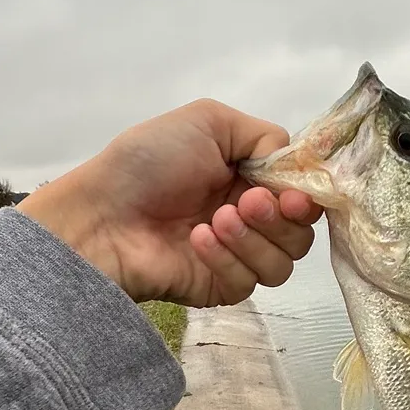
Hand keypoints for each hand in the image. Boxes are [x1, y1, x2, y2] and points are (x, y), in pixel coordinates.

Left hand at [18, 100, 321, 305]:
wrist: (103, 215)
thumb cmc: (149, 162)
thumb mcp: (209, 122)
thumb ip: (264, 136)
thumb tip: (293, 165)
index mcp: (250, 177)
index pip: (302, 195)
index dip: (306, 196)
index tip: (291, 194)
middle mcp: (250, 218)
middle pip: (302, 233)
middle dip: (280, 218)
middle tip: (245, 203)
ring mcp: (238, 256)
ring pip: (284, 263)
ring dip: (254, 239)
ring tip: (214, 219)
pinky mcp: (222, 287)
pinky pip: (250, 282)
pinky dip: (228, 258)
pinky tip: (197, 240)